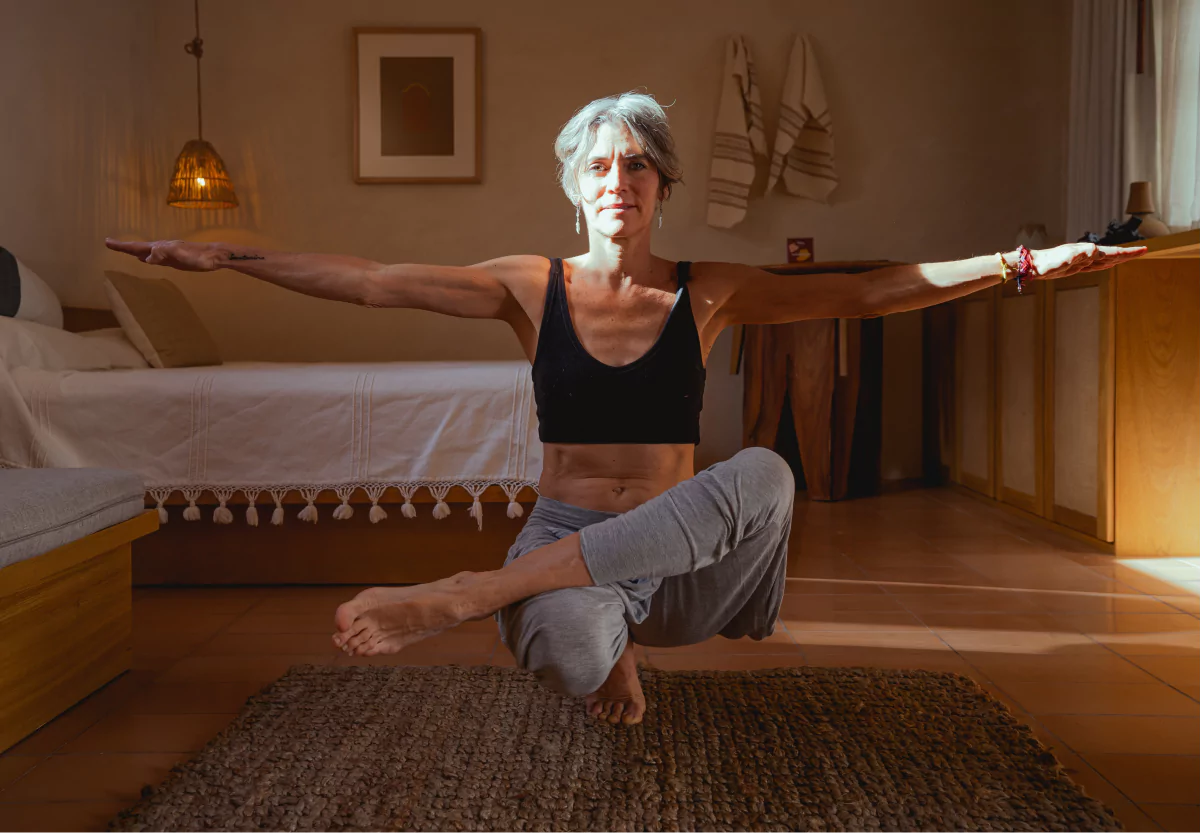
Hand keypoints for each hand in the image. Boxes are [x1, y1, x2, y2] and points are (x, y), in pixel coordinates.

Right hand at [104, 238, 222, 271]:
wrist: (214, 257)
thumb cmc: (198, 256)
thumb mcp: (180, 255)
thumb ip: (163, 254)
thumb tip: (146, 258)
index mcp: (160, 247)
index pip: (136, 246)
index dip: (121, 246)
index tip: (107, 241)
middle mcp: (161, 249)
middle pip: (138, 247)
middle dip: (123, 247)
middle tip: (108, 243)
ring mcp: (168, 254)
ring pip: (146, 252)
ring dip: (134, 251)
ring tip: (124, 250)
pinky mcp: (175, 261)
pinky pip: (156, 259)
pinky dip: (147, 258)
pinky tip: (146, 260)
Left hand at [1021, 242, 1147, 280]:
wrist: (1034, 265)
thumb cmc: (1047, 263)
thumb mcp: (1064, 259)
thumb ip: (1078, 255)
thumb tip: (1093, 250)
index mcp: (1088, 253)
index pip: (1113, 252)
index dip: (1128, 253)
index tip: (1143, 250)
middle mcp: (1087, 255)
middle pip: (1112, 255)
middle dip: (1127, 254)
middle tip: (1143, 251)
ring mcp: (1081, 261)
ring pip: (1105, 260)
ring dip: (1118, 259)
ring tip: (1129, 256)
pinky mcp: (1075, 267)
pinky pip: (1094, 266)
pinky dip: (1104, 265)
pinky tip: (1107, 264)